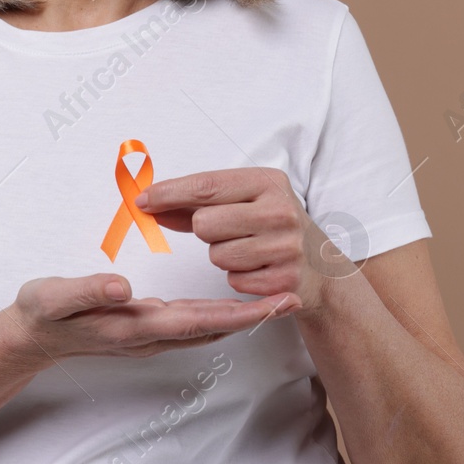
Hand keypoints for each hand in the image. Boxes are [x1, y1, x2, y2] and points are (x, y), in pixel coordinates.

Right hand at [10, 274, 299, 361]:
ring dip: (241, 315)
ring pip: (206, 327)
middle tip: (294, 296)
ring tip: (275, 298)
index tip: (273, 302)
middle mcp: (149, 334)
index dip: (239, 312)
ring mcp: (149, 335)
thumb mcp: (55, 297)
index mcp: (135, 325)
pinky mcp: (146, 328)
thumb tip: (123, 287)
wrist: (29, 337)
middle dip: (254, 314)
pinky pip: (193, 324)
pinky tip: (232, 303)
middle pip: (213, 327)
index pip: (198, 320)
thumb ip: (88, 290)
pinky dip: (219, 314)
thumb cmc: (42, 313)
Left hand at [135, 167, 334, 314]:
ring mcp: (286, 247)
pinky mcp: (285, 281)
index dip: (169, 193)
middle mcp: (280, 211)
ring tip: (247, 249)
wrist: (321, 265)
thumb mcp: (243, 201)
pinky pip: (234, 281)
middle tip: (227, 230)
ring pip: (216, 255)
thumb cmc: (271, 225)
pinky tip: (258, 268)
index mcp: (268, 182)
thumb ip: (196, 203)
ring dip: (222, 256)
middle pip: (205, 223)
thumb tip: (149, 204)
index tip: (142, 199)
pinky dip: (239, 277)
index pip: (206, 186)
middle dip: (205, 231)